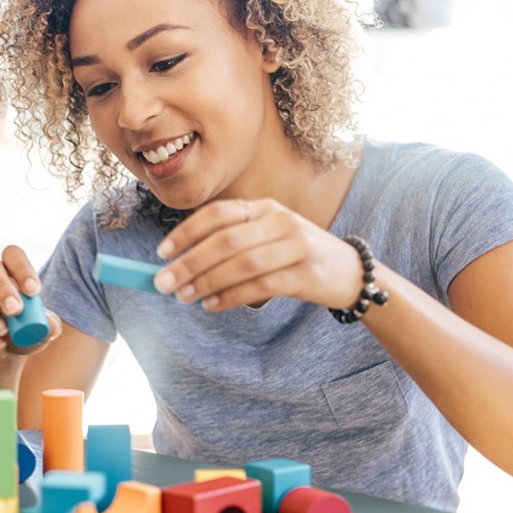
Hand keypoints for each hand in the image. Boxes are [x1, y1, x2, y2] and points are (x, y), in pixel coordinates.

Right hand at [0, 245, 62, 364]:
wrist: (8, 354)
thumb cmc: (27, 331)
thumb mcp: (43, 330)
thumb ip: (50, 326)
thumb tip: (51, 325)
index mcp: (12, 271)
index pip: (12, 255)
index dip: (22, 269)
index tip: (33, 292)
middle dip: (1, 287)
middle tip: (15, 310)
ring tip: (3, 330)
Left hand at [152, 198, 363, 311]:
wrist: (350, 273)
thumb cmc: (294, 257)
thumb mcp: (266, 238)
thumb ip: (229, 246)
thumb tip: (179, 265)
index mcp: (264, 208)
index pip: (218, 213)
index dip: (187, 232)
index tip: (161, 252)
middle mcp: (280, 220)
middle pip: (226, 240)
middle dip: (190, 262)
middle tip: (164, 283)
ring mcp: (297, 245)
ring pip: (242, 263)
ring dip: (208, 282)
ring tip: (184, 297)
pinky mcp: (308, 273)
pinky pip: (262, 286)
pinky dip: (232, 296)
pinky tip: (212, 305)